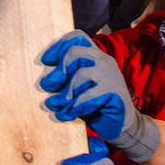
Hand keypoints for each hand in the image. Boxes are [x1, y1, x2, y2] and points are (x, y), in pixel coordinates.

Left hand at [39, 30, 159, 161]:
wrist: (122, 126)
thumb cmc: (95, 107)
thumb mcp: (77, 90)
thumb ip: (64, 81)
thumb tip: (42, 80)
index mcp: (95, 57)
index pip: (77, 38)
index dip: (58, 46)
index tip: (45, 61)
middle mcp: (104, 62)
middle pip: (75, 52)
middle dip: (58, 70)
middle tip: (46, 85)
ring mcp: (111, 76)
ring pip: (80, 74)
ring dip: (63, 93)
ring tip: (54, 105)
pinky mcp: (114, 92)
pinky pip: (88, 96)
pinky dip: (73, 107)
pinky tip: (66, 115)